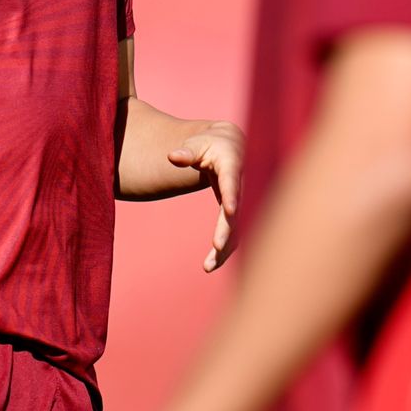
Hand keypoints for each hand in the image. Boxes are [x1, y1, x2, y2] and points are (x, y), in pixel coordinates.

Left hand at [168, 121, 242, 270]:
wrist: (227, 146)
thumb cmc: (208, 144)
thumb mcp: (197, 143)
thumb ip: (186, 151)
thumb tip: (172, 156)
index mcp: (230, 165)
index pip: (231, 182)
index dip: (232, 195)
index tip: (231, 210)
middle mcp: (237, 186)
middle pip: (234, 212)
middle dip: (226, 230)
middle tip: (217, 248)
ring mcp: (237, 200)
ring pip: (234, 227)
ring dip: (224, 248)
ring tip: (208, 267)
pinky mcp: (232, 212)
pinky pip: (231, 232)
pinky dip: (224, 249)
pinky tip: (211, 264)